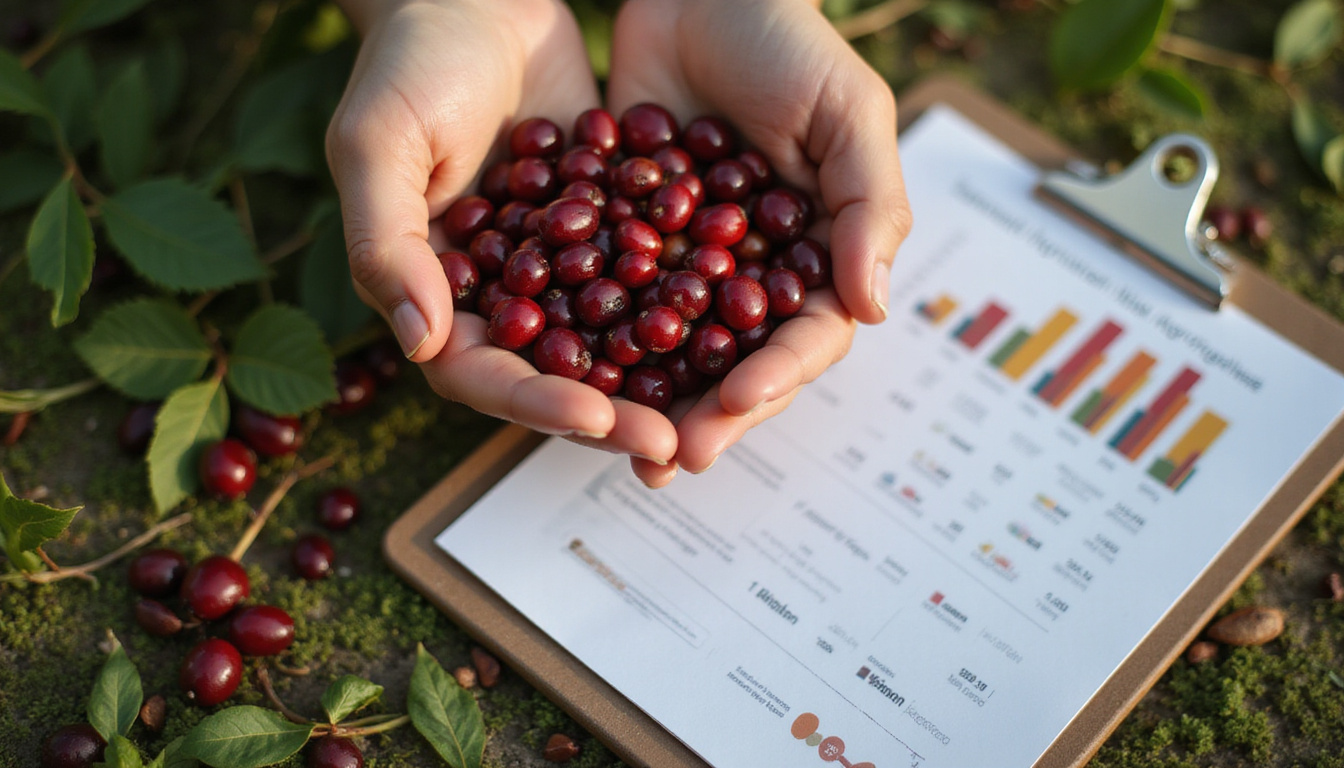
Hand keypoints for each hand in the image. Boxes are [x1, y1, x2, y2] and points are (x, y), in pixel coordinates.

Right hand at [327, 0, 677, 460]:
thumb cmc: (411, 60)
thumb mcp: (379, 143)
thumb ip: (386, 242)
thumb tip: (419, 341)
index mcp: (435, 294)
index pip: (480, 374)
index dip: (534, 404)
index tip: (593, 417)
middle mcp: (499, 296)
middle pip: (554, 378)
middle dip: (611, 414)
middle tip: (672, 443)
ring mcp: (558, 269)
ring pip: (611, 345)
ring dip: (658, 381)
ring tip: (716, 408)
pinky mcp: (608, 231)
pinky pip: (649, 283)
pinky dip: (688, 309)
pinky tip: (740, 329)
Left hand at [607, 0, 913, 484]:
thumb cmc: (788, 42)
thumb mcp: (849, 112)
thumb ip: (870, 208)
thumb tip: (874, 313)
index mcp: (815, 257)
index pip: (805, 335)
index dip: (777, 374)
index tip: (738, 399)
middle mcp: (751, 275)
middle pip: (735, 361)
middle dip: (707, 412)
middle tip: (673, 458)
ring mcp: (685, 263)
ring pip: (669, 349)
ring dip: (646, 400)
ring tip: (619, 442)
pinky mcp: (624, 238)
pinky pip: (608, 298)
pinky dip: (588, 337)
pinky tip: (560, 373)